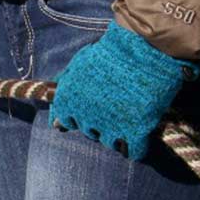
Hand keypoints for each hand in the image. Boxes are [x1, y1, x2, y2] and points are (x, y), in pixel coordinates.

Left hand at [50, 22, 198, 160]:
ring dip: (118, 134)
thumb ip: (64, 90)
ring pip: (110, 142)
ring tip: (129, 115)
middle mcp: (85, 117)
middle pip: (90, 132)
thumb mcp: (78, 66)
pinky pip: (134, 151)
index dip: (78, 116)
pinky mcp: (136, 131)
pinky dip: (136, 148)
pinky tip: (139, 138)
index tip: (90, 109)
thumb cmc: (110, 53)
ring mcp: (111, 126)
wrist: (144, 48)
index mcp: (67, 102)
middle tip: (115, 106)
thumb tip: (55, 119)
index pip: (65, 123)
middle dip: (100, 122)